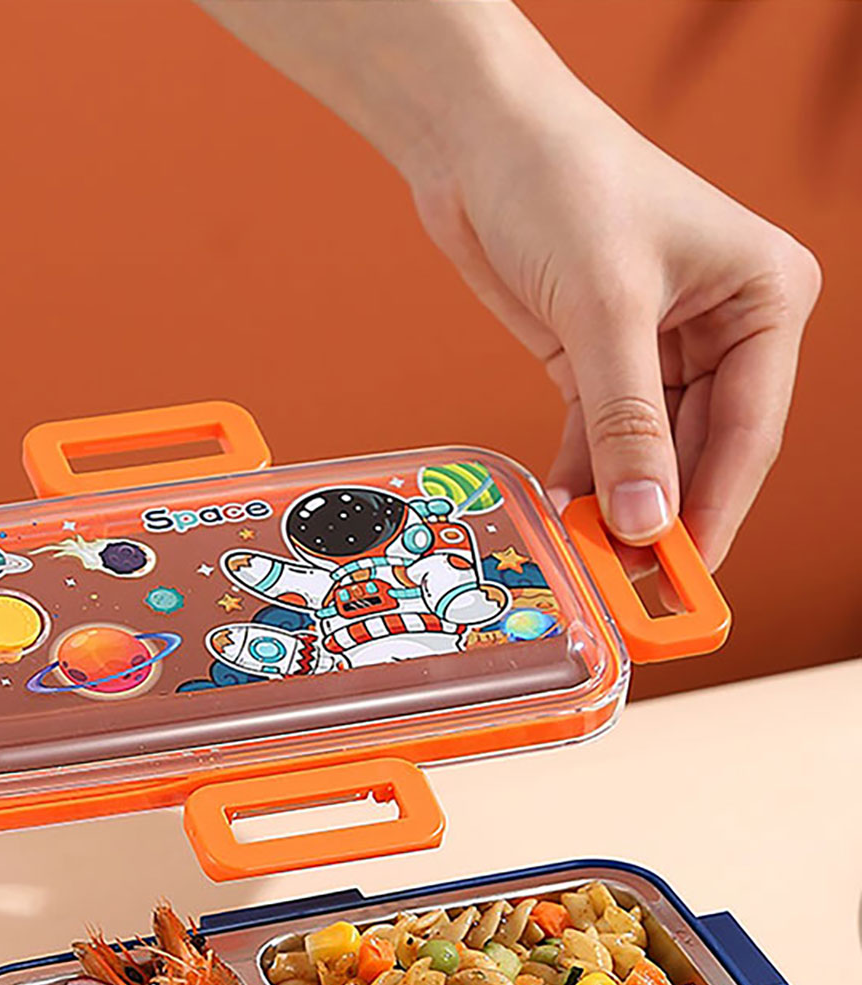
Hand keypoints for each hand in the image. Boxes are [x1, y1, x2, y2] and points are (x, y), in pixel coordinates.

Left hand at [405, 18, 820, 576]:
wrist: (477, 139)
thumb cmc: (562, 182)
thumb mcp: (605, 308)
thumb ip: (628, 425)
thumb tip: (647, 522)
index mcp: (764, 297)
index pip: (750, 430)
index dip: (716, 510)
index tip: (687, 578)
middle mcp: (725, 326)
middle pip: (702, 451)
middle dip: (663, 516)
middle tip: (632, 588)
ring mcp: (662, 347)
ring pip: (650, 453)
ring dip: (619, 505)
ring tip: (590, 562)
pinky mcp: (600, 358)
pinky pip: (601, 438)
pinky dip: (582, 477)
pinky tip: (562, 517)